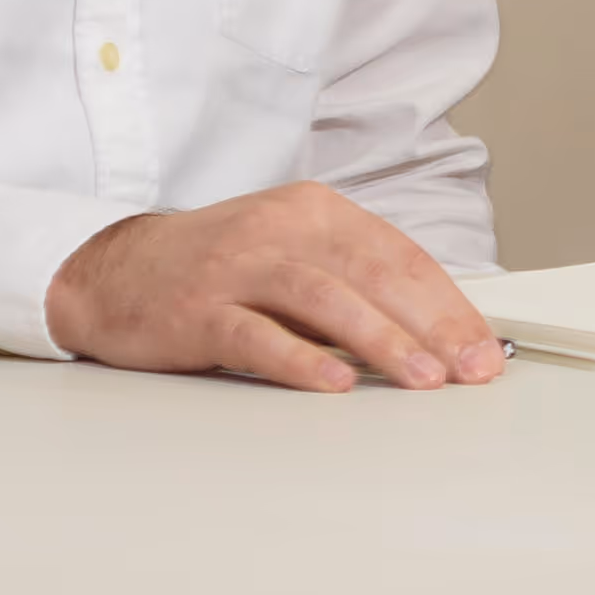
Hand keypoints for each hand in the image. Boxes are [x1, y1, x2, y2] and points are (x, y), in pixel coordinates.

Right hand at [47, 184, 501, 391]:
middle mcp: (280, 229)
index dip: (449, 305)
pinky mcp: (197, 308)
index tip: (483, 349)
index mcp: (315, 211)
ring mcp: (237, 267)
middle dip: (432, 326)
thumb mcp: (292, 254)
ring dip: (381, 341)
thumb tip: (435, 332)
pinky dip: (300, 359)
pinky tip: (335, 383)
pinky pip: (257, 334)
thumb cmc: (216, 269)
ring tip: (421, 379)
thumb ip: (355, 282)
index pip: (401, 257)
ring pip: (324, 299)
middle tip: (469, 369)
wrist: (110, 270)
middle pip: (374, 275)